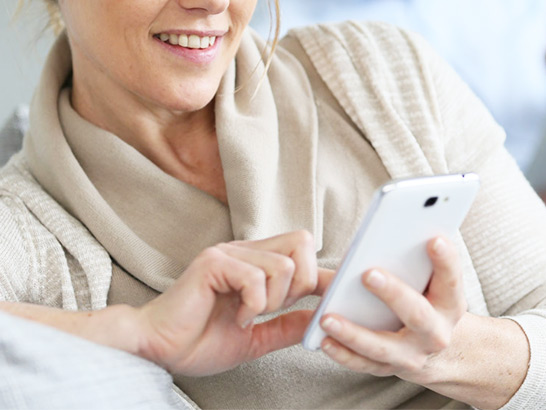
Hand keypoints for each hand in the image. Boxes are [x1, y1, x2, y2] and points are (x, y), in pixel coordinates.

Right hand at [133, 230, 330, 376]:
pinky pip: (255, 278)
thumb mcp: (255, 338)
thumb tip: (317, 318)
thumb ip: (285, 326)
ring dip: (273, 300)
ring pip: (284, 265)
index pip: (302, 251)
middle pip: (302, 242)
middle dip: (301, 283)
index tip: (336, 294)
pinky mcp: (213, 262)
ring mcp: (228, 253)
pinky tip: (236, 317)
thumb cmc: (196, 342)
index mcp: (255, 264)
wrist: (157, 350)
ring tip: (248, 315)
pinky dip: (253, 305)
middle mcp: (244, 251)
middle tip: (275, 308)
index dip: (323, 272)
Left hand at [318, 236, 466, 385]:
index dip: (446, 260)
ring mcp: (413, 354)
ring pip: (383, 346)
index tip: (434, 240)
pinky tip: (325, 341)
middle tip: (369, 274)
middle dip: (393, 293)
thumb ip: (399, 259)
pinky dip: (343, 354)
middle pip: (417, 314)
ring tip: (327, 318)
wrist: (434, 349)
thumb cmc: (420, 299)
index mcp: (449, 303)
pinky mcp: (390, 369)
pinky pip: (364, 364)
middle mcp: (436, 332)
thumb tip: (366, 239)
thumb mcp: (424, 282)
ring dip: (354, 333)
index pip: (450, 280)